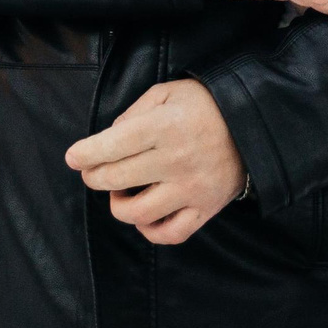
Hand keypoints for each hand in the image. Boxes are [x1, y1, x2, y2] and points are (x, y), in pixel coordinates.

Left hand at [65, 79, 244, 244]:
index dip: (85, 154)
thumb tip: (109, 137)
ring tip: (121, 191)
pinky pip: (170, 234)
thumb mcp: (167, 93)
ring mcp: (191, 189)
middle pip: (117, 180)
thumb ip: (134, 113)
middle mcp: (176, 160)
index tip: (74, 157)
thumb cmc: (205, 105)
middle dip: (95, 176)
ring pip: (137, 213)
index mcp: (165, 127)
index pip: (112, 146)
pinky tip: (144, 217)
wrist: (254, 124)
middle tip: (93, 171)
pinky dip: (150, 231)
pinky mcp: (205, 209)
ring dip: (118, 205)